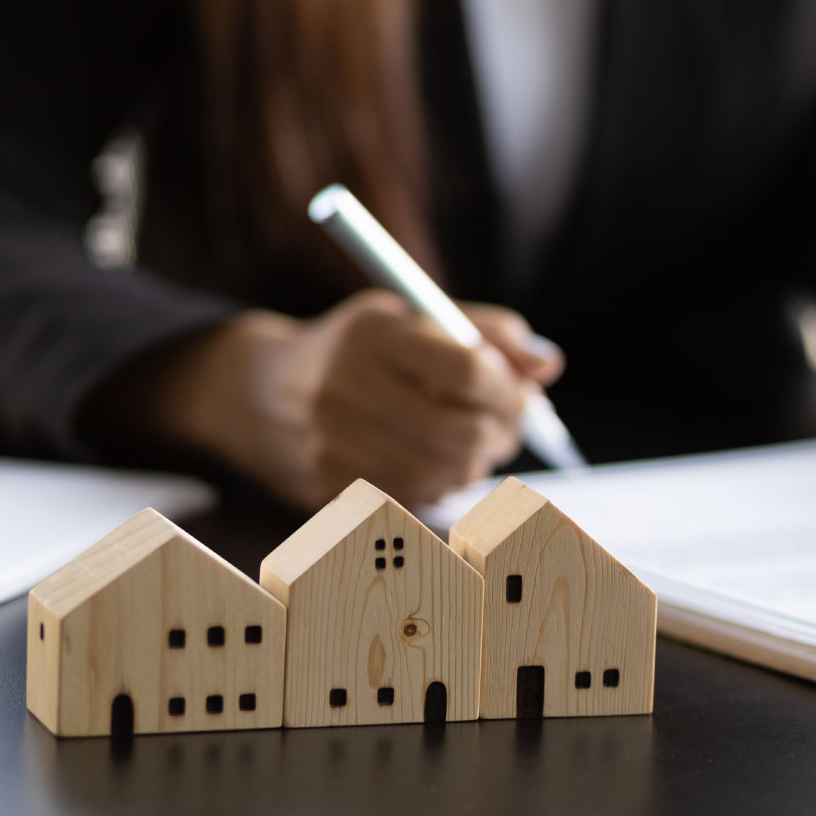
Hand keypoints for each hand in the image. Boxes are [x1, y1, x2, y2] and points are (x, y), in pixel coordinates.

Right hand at [153, 290, 563, 508]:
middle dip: (503, 432)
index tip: (521, 391)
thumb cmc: (364, 349)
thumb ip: (489, 333)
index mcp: (373, 333)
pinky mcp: (328, 486)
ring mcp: (332, 444)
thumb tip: (550, 365)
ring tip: (469, 437)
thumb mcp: (418, 317)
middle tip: (507, 423)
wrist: (265, 391)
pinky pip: (418, 498)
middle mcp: (345, 388)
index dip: (510, 388)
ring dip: (477, 460)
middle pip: (463, 433)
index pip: (468, 368)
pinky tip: (431, 458)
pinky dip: (441, 482)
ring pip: (448, 473)